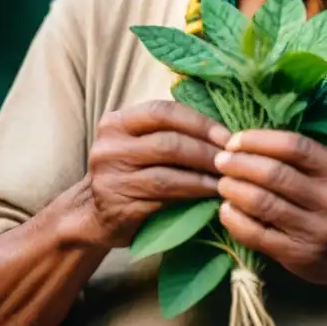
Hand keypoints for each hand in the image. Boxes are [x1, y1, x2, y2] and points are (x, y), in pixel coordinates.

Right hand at [83, 100, 231, 247]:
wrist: (93, 214)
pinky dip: (191, 198)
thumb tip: (224, 131)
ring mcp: (111, 179)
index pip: (163, 111)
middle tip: (233, 161)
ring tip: (227, 181)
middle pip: (169, 143)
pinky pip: (163, 201)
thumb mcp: (138, 143)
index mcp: (117, 123)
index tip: (228, 136)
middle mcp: (109, 147)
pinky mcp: (119, 207)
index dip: (199, 122)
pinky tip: (210, 198)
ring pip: (168, 176)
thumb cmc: (129, 172)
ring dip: (203, 178)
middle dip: (207, 152)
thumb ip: (168, 130)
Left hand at [214, 130, 326, 295]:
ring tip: (222, 184)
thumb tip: (247, 144)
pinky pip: (257, 234)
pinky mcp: (298, 254)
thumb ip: (298, 161)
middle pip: (274, 173)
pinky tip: (227, 210)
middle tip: (221, 162)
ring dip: (234, 189)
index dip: (258, 140)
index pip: (294, 145)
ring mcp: (314, 229)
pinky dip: (235, 219)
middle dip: (239, 164)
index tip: (234, 141)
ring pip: (263, 202)